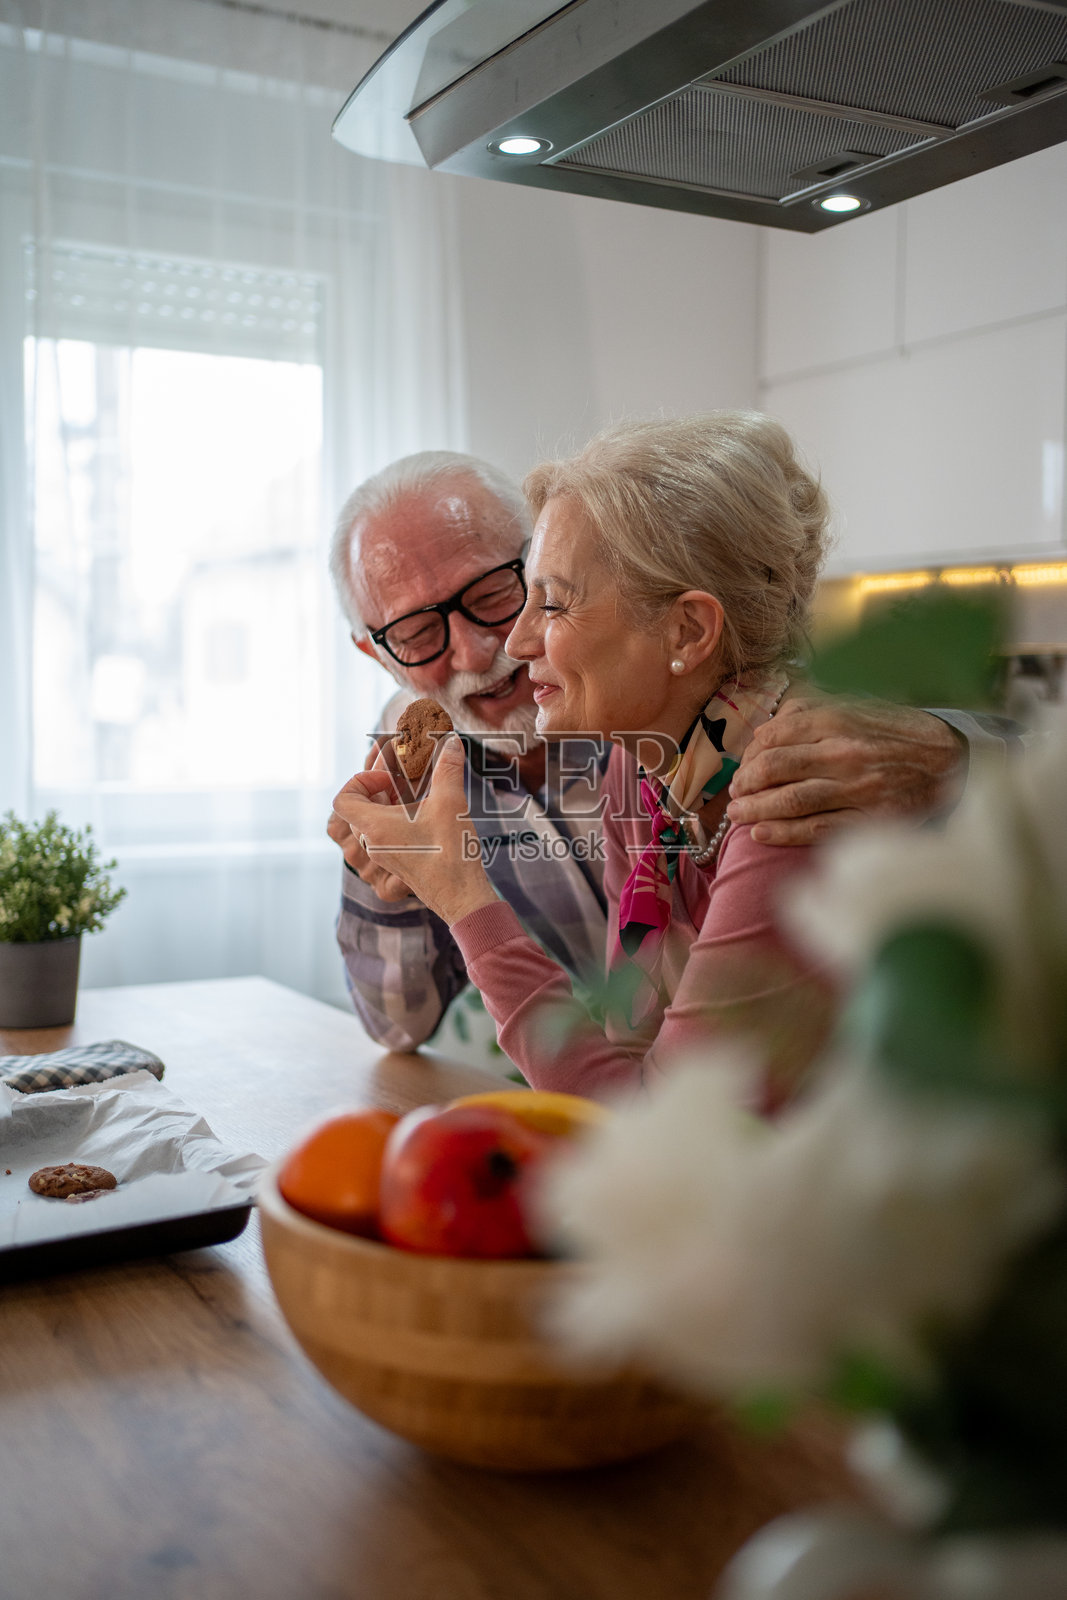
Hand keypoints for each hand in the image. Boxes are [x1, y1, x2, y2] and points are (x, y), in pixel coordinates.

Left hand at [331, 735, 496, 925]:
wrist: (462, 899)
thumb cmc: (451, 855)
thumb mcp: (450, 804)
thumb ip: (448, 767)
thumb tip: (451, 741)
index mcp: (374, 827)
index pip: (342, 799)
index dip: (360, 781)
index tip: (388, 779)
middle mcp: (373, 844)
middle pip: (357, 810)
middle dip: (378, 791)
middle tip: (404, 781)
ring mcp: (384, 857)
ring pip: (372, 826)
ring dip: (388, 808)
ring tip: (417, 799)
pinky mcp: (399, 865)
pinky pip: (385, 839)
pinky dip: (397, 823)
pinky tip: (426, 818)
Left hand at [726, 691, 966, 845]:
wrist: (952, 761)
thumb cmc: (898, 734)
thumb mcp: (858, 706)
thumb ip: (814, 711)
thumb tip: (770, 726)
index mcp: (836, 721)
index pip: (773, 738)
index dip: (749, 755)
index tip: (742, 767)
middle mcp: (842, 752)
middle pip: (773, 769)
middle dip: (745, 783)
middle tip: (735, 792)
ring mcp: (855, 787)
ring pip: (789, 801)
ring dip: (755, 810)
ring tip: (738, 815)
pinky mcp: (868, 818)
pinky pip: (815, 828)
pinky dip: (783, 833)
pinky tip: (761, 834)